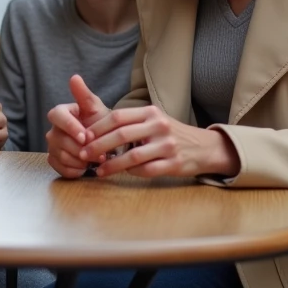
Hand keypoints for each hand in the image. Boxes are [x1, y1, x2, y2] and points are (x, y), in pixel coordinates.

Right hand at [45, 75, 110, 178]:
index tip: (86, 136)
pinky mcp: (54, 161)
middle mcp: (53, 129)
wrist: (105, 142)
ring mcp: (52, 146)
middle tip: (99, 153)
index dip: (70, 127)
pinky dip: (75, 170)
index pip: (57, 116)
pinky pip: (61, 168)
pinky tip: (86, 166)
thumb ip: (84, 94)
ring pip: (61, 155)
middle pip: (59, 140)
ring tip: (95, 159)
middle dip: (80, 148)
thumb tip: (74, 77)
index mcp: (60, 113)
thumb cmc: (99, 122)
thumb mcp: (95, 108)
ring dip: (80, 160)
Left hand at [79, 105, 239, 178]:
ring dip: (112, 165)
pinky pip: (147, 170)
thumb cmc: (170, 134)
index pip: (117, 117)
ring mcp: (168, 145)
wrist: (203, 147)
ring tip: (98, 171)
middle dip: (99, 145)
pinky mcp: (174, 163)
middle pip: (121, 135)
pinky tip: (122, 174)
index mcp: (150, 112)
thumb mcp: (153, 120)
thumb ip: (130, 123)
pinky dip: (131, 173)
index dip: (98, 127)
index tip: (83, 137)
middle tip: (84, 154)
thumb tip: (95, 132)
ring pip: (132, 156)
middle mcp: (159, 126)